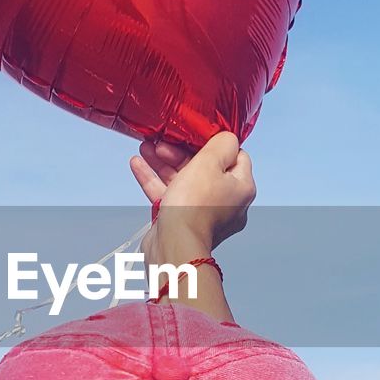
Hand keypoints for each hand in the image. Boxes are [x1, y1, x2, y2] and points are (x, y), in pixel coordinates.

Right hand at [129, 132, 255, 264]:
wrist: (174, 244)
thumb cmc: (194, 207)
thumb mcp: (210, 162)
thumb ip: (221, 144)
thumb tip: (226, 138)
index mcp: (241, 189)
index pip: (236, 158)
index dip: (215, 145)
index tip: (197, 136)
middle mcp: (225, 202)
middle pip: (205, 168)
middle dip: (180, 153)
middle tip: (163, 143)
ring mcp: (203, 213)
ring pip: (183, 181)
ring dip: (163, 163)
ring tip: (146, 148)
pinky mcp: (181, 221)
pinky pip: (169, 196)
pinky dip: (155, 180)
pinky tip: (138, 165)